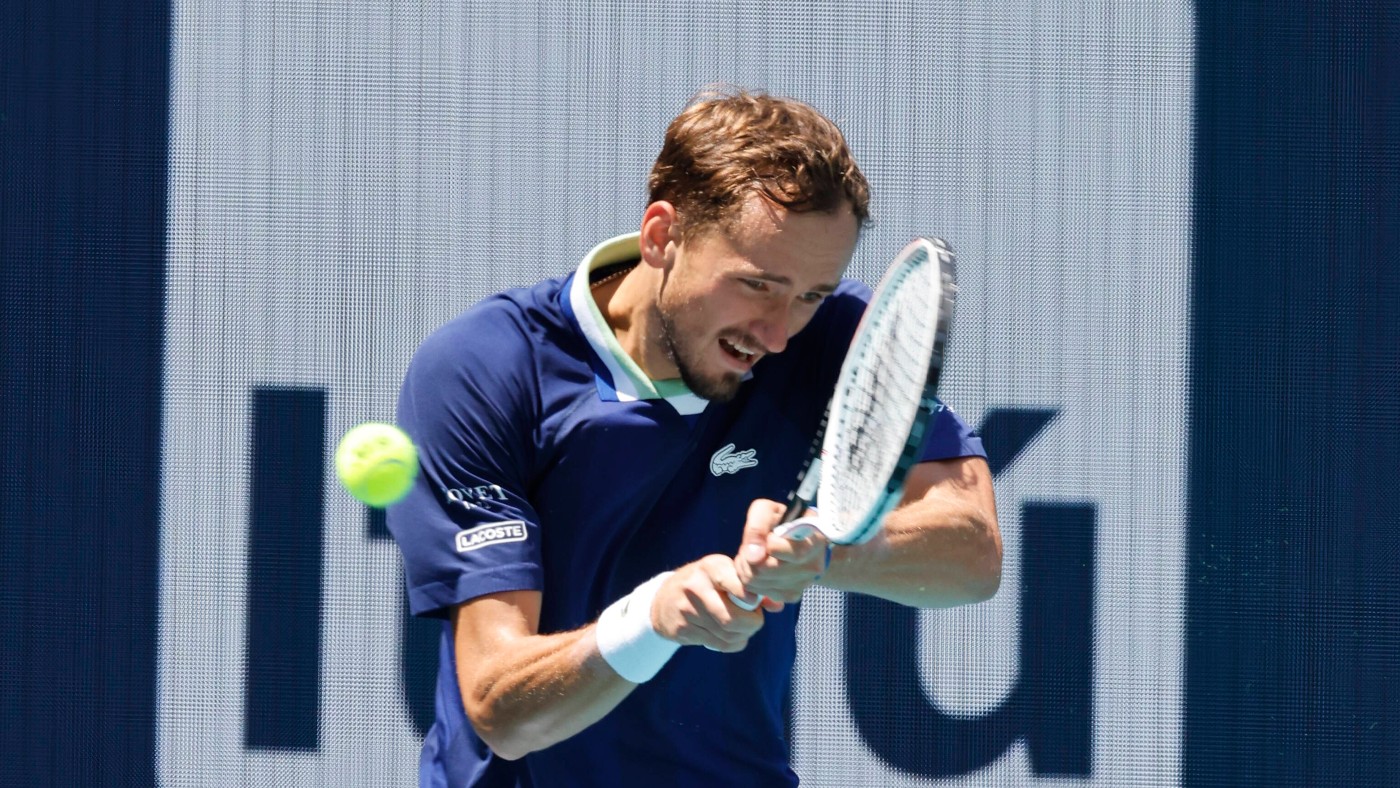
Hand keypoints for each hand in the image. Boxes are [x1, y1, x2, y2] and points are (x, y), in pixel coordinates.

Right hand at [649, 554, 765, 652]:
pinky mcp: (682, 629)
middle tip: (755, 621)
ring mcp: (687, 609)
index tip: (756, 603)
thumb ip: (753, 587)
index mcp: (711, 567)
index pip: (738, 585)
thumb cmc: (705, 584)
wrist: (663, 600)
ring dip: (743, 636)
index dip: (753, 600)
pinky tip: (732, 637)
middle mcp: (696, 586)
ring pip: (727, 634)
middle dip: (752, 625)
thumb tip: (777, 605)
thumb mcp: (725, 574)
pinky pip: (717, 644)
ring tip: (744, 629)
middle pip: (734, 618)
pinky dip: (732, 644)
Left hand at [733, 499, 829, 604]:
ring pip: (757, 582)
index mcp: (812, 540)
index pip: (776, 548)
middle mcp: (812, 565)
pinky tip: (758, 569)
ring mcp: (803, 583)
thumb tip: (753, 555)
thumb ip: (758, 525)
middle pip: (763, 569)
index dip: (763, 542)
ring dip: (746, 568)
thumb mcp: (770, 510)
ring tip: (752, 556)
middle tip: (749, 547)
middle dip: (747, 557)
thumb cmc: (784, 521)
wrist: (802, 539)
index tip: (765, 536)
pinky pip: (759, 592)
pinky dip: (752, 581)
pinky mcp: (792, 595)